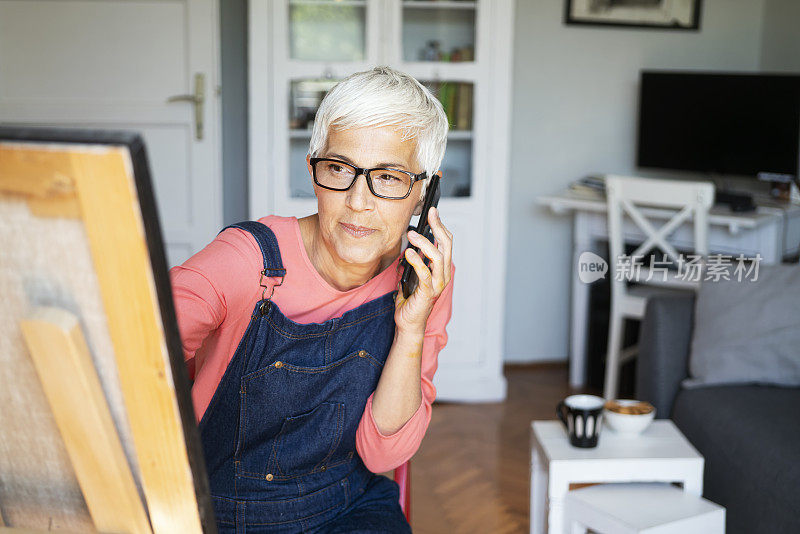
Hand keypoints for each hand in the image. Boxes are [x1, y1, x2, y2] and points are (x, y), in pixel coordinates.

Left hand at [394, 206, 452, 334]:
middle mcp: (443, 275)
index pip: (446, 243)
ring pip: (438, 257)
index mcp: (441, 269)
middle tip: (430, 214)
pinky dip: (417, 260)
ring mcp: (437, 283)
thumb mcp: (409, 276)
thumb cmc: (410, 302)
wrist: (408, 323)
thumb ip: (412, 263)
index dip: (441, 226)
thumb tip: (407, 248)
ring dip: (425, 243)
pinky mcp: (428, 291)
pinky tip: (409, 252)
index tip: (433, 212)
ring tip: (412, 235)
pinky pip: (425, 272)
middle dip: (439, 227)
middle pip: (446, 245)